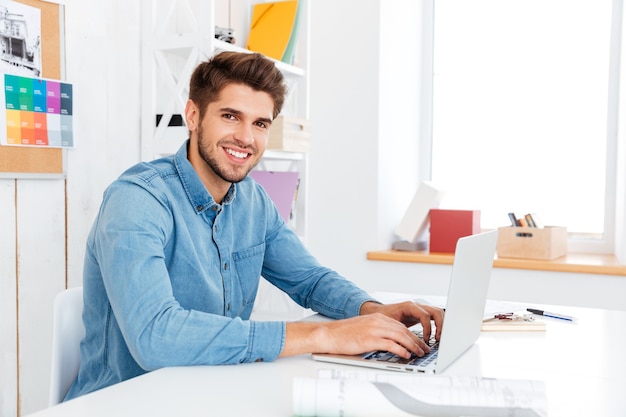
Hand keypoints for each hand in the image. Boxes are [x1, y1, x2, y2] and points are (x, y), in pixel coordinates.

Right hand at [280, 302, 443, 358]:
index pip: (400, 326)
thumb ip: (378, 332)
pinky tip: (406, 355)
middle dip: (417, 341)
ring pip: (400, 336)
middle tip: (424, 350)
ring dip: (413, 346)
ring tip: (419, 354)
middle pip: (404, 330)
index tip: (419, 343)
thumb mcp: (364, 328)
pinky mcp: (370, 339)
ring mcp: (374, 329)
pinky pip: (390, 344)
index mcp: (377, 318)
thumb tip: (391, 343)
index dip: (413, 335)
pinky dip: (401, 350)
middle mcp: (378, 321)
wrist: (329, 334)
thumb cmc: (344, 334)